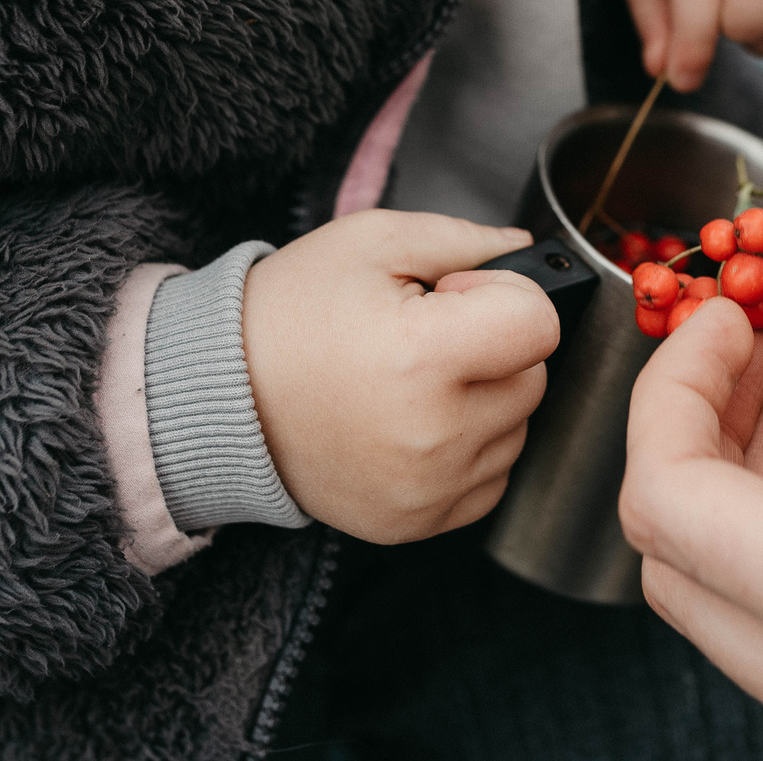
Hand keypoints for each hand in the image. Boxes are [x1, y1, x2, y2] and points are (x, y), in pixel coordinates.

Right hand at [242, 209, 556, 542]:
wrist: (222, 395)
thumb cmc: (290, 313)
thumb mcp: (372, 242)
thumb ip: (464, 240)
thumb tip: (528, 252)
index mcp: (423, 358)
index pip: (540, 325)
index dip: (504, 296)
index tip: (453, 295)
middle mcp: (433, 436)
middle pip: (532, 377)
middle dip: (493, 347)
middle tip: (423, 336)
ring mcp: (426, 489)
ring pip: (516, 429)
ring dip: (484, 401)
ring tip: (411, 382)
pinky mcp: (417, 523)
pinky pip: (491, 479)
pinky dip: (468, 449)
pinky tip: (414, 422)